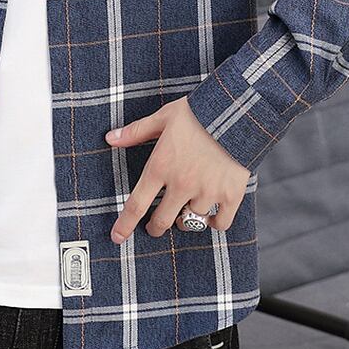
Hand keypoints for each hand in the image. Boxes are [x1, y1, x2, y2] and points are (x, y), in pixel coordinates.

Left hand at [106, 97, 249, 242]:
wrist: (238, 111)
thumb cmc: (199, 113)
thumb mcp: (164, 117)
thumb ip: (136, 131)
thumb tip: (110, 138)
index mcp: (161, 166)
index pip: (136, 205)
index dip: (124, 225)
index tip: (117, 237)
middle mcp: (181, 184)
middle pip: (162, 221)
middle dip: (155, 227)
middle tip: (155, 226)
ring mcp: (207, 192)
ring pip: (190, 222)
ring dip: (185, 221)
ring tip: (185, 212)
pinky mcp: (231, 194)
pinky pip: (220, 224)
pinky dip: (214, 223)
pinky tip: (211, 217)